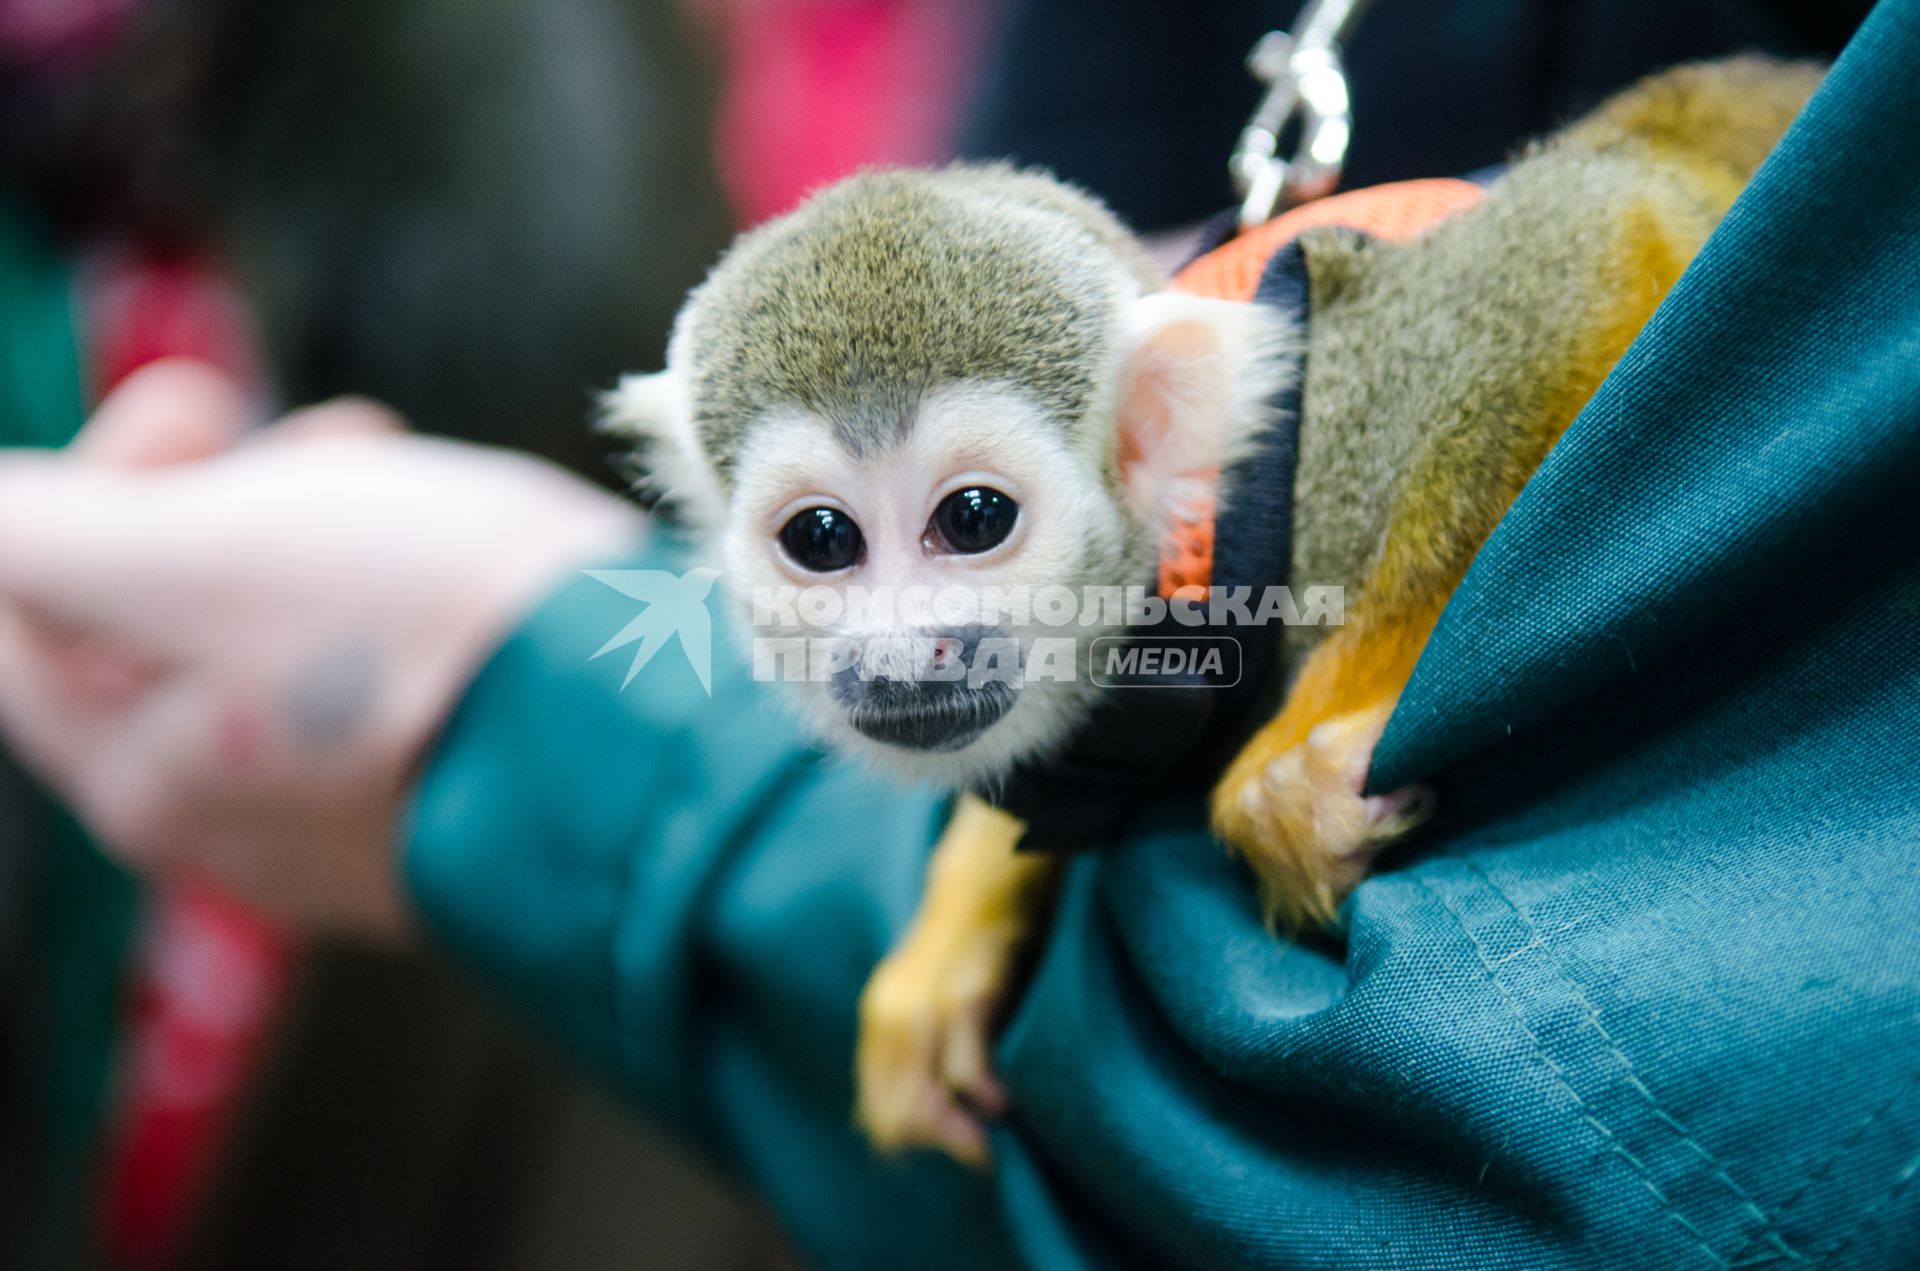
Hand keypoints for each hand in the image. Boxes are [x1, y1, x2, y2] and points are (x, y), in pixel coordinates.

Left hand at [0, 361, 641, 940]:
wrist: (653, 734)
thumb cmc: (420, 633)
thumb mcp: (193, 552)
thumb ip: (40, 531)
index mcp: (139, 778)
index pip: (24, 619)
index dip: (90, 480)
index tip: (200, 397)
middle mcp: (232, 831)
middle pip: (163, 633)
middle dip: (220, 503)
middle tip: (321, 432)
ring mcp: (353, 839)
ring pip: (282, 659)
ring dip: (316, 545)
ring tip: (408, 478)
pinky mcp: (461, 819)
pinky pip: (382, 702)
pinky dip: (396, 616)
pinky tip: (469, 568)